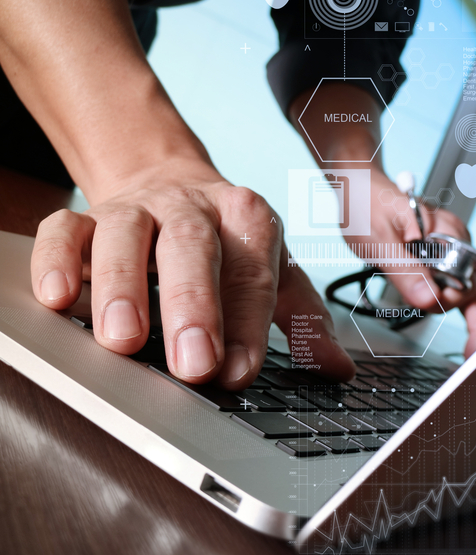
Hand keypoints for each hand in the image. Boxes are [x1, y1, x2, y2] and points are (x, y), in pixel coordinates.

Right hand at [29, 161, 354, 389]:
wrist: (170, 182)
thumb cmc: (227, 243)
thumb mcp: (273, 270)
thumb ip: (303, 319)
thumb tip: (339, 368)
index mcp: (248, 219)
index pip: (252, 272)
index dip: (248, 323)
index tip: (240, 372)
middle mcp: (194, 209)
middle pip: (194, 249)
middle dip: (194, 307)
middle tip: (192, 365)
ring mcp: (137, 209)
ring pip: (126, 236)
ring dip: (123, 287)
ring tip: (122, 340)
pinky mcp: (86, 216)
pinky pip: (66, 229)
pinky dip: (59, 260)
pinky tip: (58, 298)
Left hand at [367, 171, 475, 357]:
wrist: (357, 186)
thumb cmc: (366, 203)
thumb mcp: (379, 240)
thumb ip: (405, 271)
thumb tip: (429, 300)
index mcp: (447, 233)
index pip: (468, 279)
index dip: (453, 301)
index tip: (444, 318)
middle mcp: (456, 240)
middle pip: (475, 288)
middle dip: (470, 317)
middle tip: (469, 348)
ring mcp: (450, 247)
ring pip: (468, 288)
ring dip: (461, 311)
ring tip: (467, 344)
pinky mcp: (440, 253)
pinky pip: (456, 282)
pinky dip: (458, 305)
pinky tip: (465, 330)